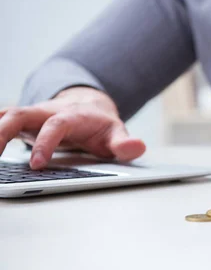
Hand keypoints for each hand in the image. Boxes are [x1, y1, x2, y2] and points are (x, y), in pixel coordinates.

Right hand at [0, 87, 145, 168]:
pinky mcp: (22, 121)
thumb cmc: (100, 125)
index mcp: (72, 115)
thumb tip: (138, 147)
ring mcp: (33, 115)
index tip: (37, 164)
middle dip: (4, 131)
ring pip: (6, 115)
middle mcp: (48, 111)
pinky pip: (1, 120)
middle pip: (21, 114)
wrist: (90, 105)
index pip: (56, 125)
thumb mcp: (116, 133)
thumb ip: (124, 143)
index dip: (45, 142)